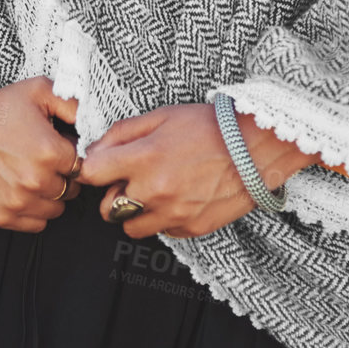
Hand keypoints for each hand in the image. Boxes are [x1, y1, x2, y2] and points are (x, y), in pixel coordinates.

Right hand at [0, 55, 81, 231]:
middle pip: (71, 189)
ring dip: (50, 194)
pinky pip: (35, 224)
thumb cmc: (0, 104)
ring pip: (55, 209)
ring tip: (32, 171)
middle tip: (44, 158)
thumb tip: (94, 126)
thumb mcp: (42, 90)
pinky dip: (34, 211)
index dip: (72, 154)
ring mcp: (16, 202)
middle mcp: (35, 181)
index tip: (60, 146)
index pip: (83, 166)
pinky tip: (23, 188)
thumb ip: (75, 106)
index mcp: (50, 153)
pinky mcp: (0, 215)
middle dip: (63, 174)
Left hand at [77, 102, 303, 238]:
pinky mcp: (192, 228)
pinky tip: (179, 197)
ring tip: (154, 191)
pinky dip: (164, 218)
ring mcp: (173, 214)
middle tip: (130, 179)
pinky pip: (163, 232)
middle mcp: (154, 191)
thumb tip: (95, 150)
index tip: (101, 166)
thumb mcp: (162, 115)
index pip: (91, 174)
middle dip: (113, 194)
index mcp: (143, 159)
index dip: (93, 168)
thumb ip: (123, 133)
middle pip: (107, 208)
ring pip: (131, 227)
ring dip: (135, 212)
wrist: (257, 147)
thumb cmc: (210, 126)